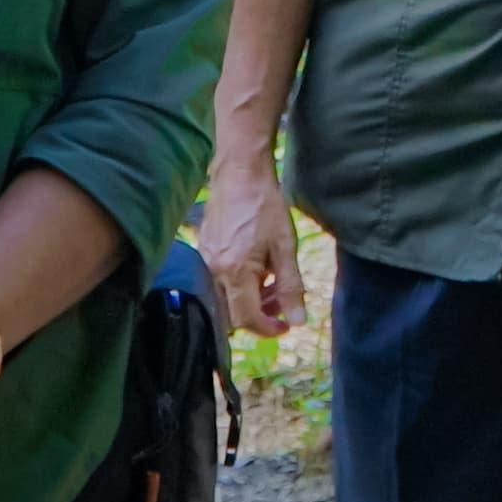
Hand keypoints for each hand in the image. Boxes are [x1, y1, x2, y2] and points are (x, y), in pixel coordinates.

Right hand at [203, 152, 306, 336]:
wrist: (240, 172)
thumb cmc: (265, 206)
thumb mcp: (285, 246)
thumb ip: (291, 286)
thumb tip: (298, 320)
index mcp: (234, 272)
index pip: (247, 319)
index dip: (268, 328)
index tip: (287, 324)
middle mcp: (213, 270)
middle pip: (233, 313)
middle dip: (260, 314)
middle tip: (283, 302)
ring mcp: (205, 260)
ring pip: (226, 296)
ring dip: (251, 299)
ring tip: (274, 282)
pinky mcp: (204, 250)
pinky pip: (219, 279)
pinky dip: (240, 283)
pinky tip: (258, 267)